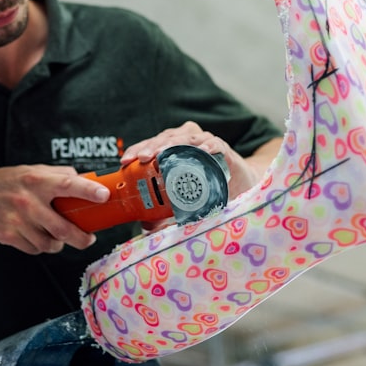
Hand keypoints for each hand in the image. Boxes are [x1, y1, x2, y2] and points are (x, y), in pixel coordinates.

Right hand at [0, 165, 109, 254]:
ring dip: (59, 244)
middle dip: (82, 238)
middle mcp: (28, 201)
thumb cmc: (5, 182)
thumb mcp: (30, 171)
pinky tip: (37, 237)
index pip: (68, 184)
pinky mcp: (8, 235)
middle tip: (89, 238)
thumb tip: (86, 180)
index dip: (88, 191)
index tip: (104, 196)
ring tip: (58, 237)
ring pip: (50, 243)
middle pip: (63, 228)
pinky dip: (40, 247)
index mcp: (36, 181)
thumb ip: (57, 174)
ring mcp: (17, 221)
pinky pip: (34, 249)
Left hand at [120, 121, 268, 199]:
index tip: (125, 161)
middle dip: (152, 147)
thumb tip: (145, 227)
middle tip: (142, 158)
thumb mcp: (182, 202)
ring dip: (174, 145)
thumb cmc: (207, 188)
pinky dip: (208, 147)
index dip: (137, 150)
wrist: (241, 186)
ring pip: (186, 138)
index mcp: (174, 149)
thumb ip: (165, 213)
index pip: (152, 145)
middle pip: (166, 139)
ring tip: (162, 154)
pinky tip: (202, 152)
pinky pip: (215, 145)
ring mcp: (206, 143)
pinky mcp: (224, 151)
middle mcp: (187, 141)